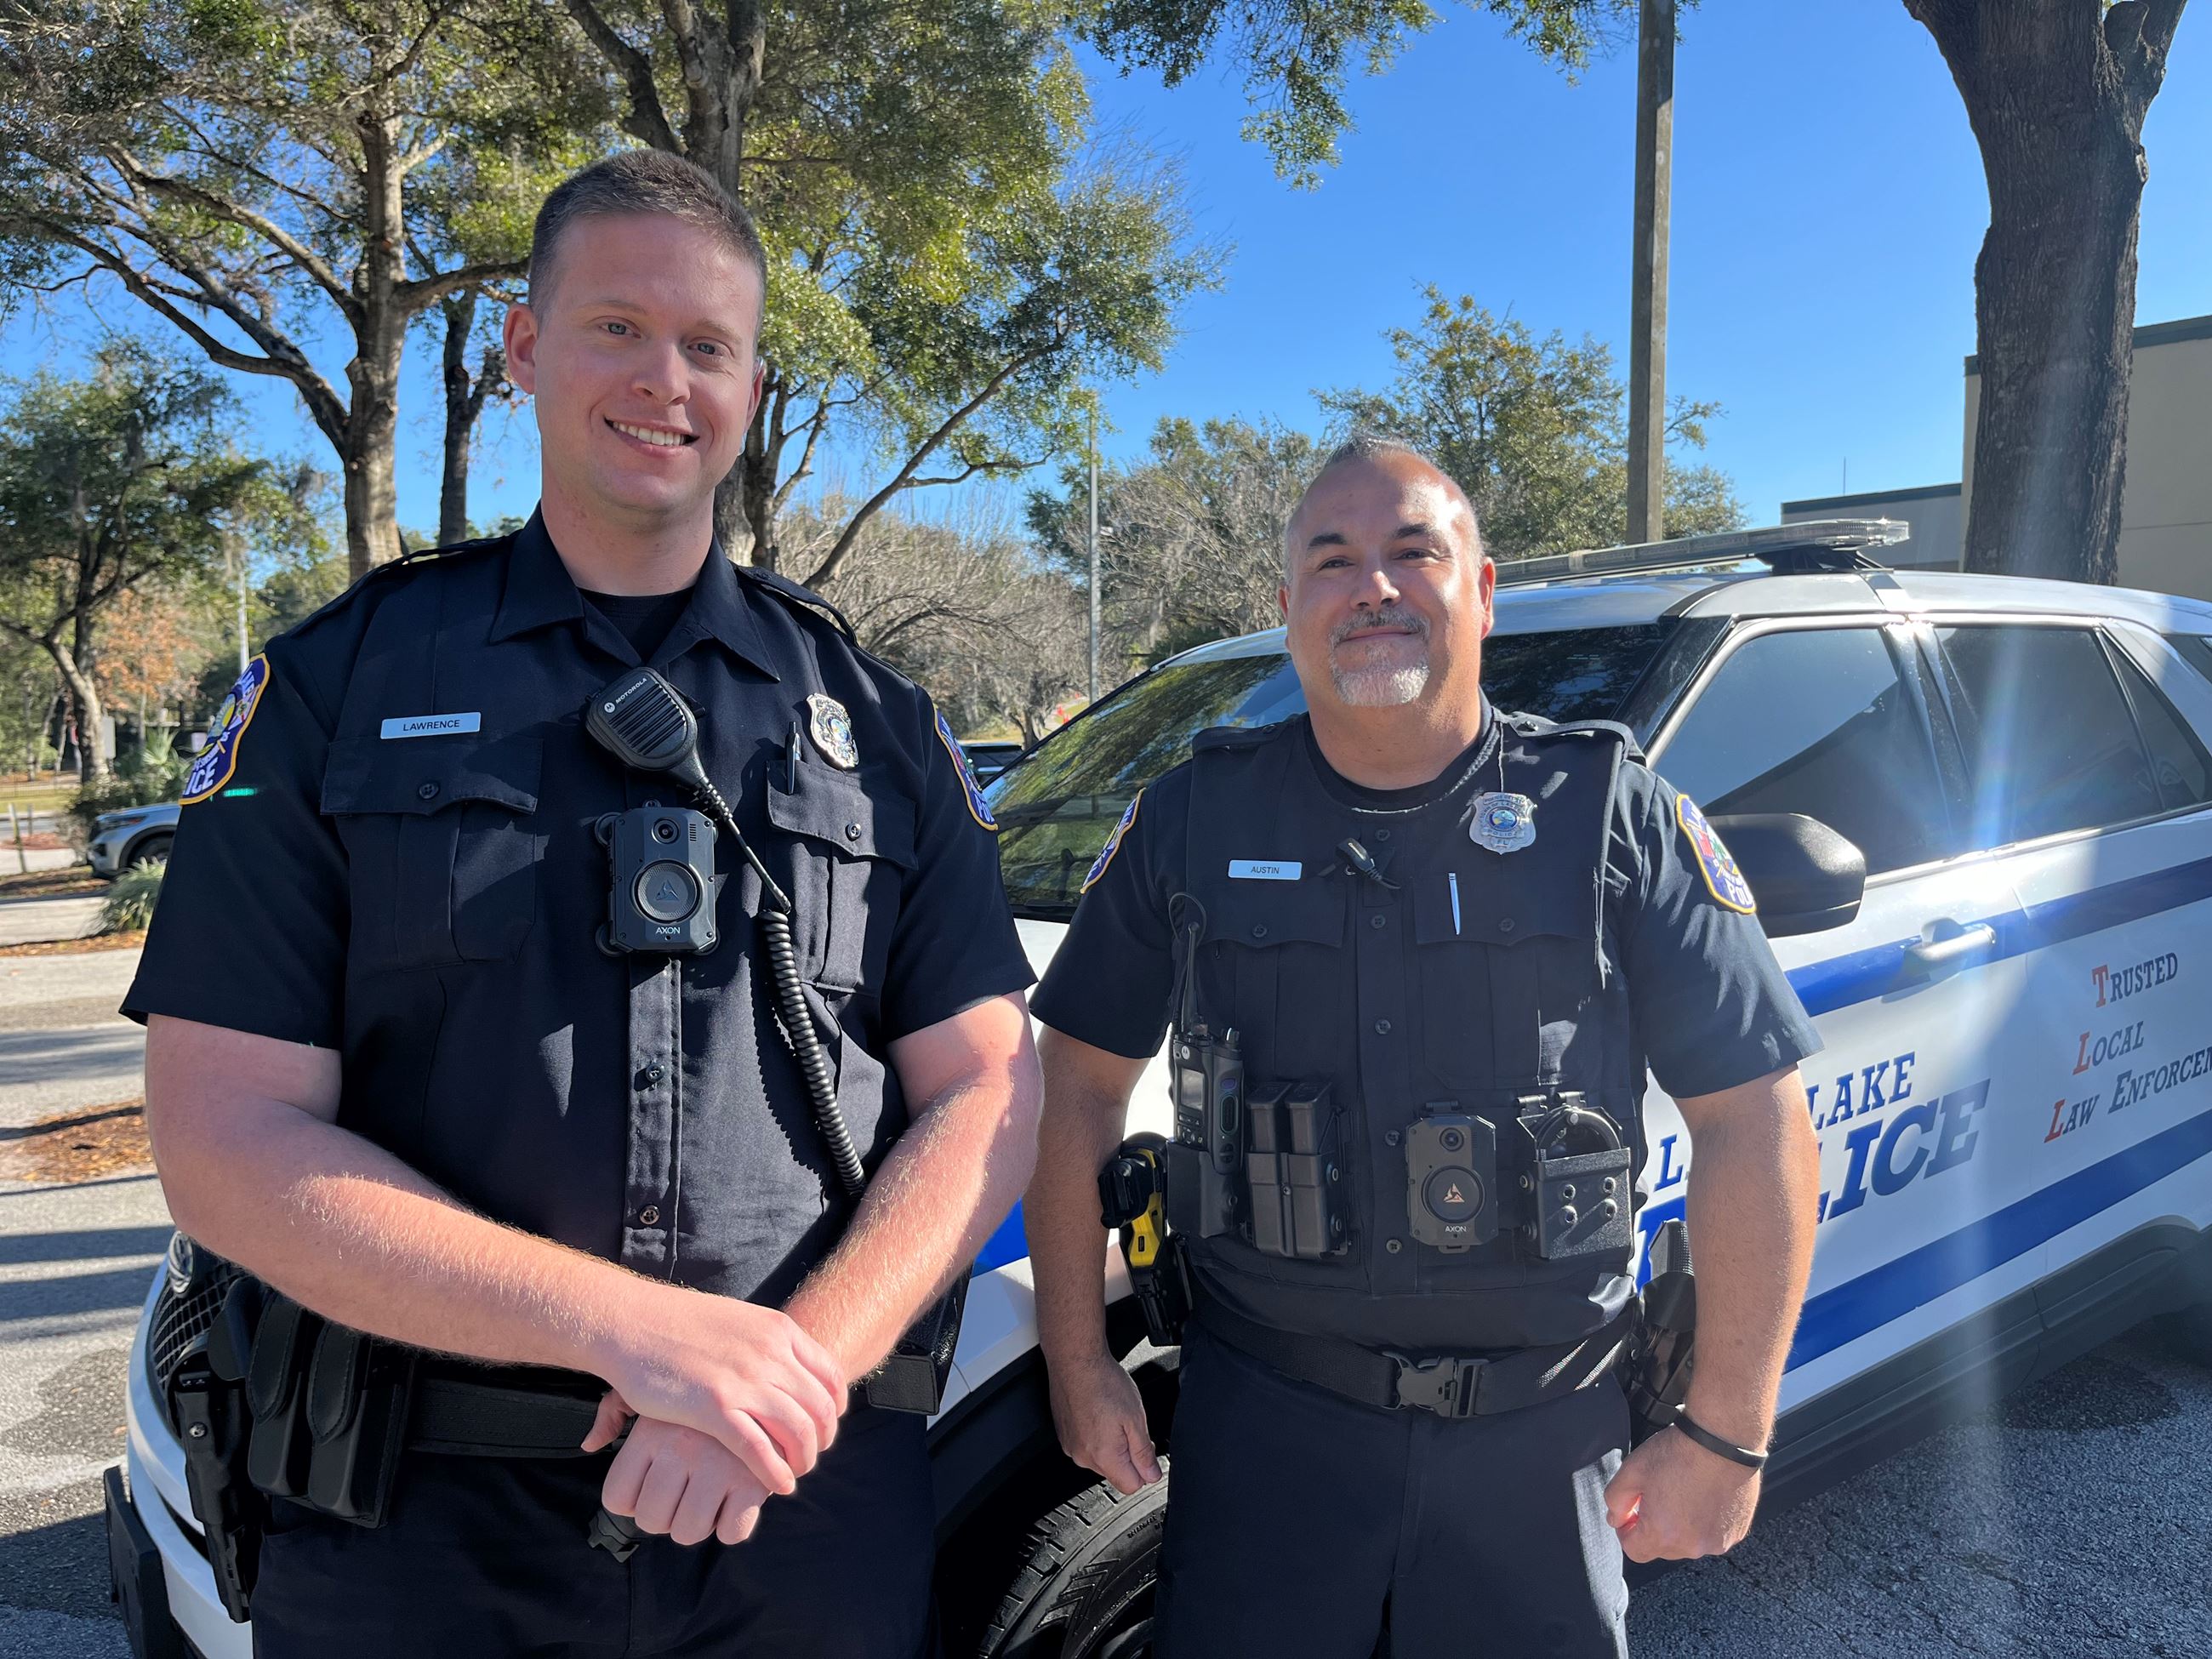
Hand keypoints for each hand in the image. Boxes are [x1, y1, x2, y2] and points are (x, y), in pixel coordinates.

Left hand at [589, 1399, 770, 1546]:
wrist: (769, 1375)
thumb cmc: (702, 1388)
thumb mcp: (655, 1386)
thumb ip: (615, 1411)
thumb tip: (591, 1443)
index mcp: (651, 1430)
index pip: (617, 1499)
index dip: (634, 1501)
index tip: (654, 1485)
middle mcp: (681, 1449)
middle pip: (651, 1520)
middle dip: (666, 1516)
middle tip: (685, 1493)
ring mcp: (719, 1466)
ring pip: (688, 1533)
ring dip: (698, 1522)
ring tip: (710, 1495)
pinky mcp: (755, 1480)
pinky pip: (731, 1532)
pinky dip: (733, 1524)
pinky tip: (737, 1497)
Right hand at [593, 1285, 845, 1497]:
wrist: (632, 1320)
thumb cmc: (678, 1324)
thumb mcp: (737, 1321)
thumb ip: (765, 1343)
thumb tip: (783, 1365)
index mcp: (778, 1330)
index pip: (830, 1376)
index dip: (833, 1409)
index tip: (824, 1427)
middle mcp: (770, 1354)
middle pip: (820, 1408)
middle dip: (822, 1440)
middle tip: (810, 1457)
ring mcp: (744, 1379)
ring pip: (797, 1431)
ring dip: (803, 1460)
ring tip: (794, 1474)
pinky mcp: (714, 1407)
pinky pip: (759, 1450)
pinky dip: (775, 1472)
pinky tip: (777, 1486)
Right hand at [1047, 1351, 1159, 1495]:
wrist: (1075, 1361)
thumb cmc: (1103, 1382)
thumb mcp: (1136, 1418)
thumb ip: (1144, 1452)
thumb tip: (1152, 1475)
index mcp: (1104, 1456)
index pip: (1131, 1486)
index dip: (1144, 1469)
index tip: (1146, 1450)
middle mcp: (1083, 1457)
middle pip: (1115, 1472)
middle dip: (1127, 1453)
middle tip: (1129, 1425)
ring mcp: (1070, 1447)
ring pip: (1100, 1458)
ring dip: (1110, 1443)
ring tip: (1111, 1415)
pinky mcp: (1064, 1436)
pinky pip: (1086, 1446)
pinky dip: (1095, 1434)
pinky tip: (1098, 1412)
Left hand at [1603, 1424, 1761, 1562]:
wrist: (1722, 1440)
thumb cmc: (1677, 1452)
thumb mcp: (1631, 1470)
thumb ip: (1615, 1501)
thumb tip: (1616, 1520)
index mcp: (1663, 1534)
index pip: (1634, 1551)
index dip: (1627, 1531)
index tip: (1631, 1511)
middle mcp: (1692, 1546)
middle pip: (1662, 1549)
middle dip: (1653, 1528)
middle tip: (1656, 1496)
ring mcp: (1718, 1541)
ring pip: (1688, 1543)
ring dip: (1680, 1527)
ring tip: (1681, 1493)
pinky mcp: (1737, 1532)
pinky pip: (1711, 1535)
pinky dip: (1703, 1522)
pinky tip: (1703, 1496)